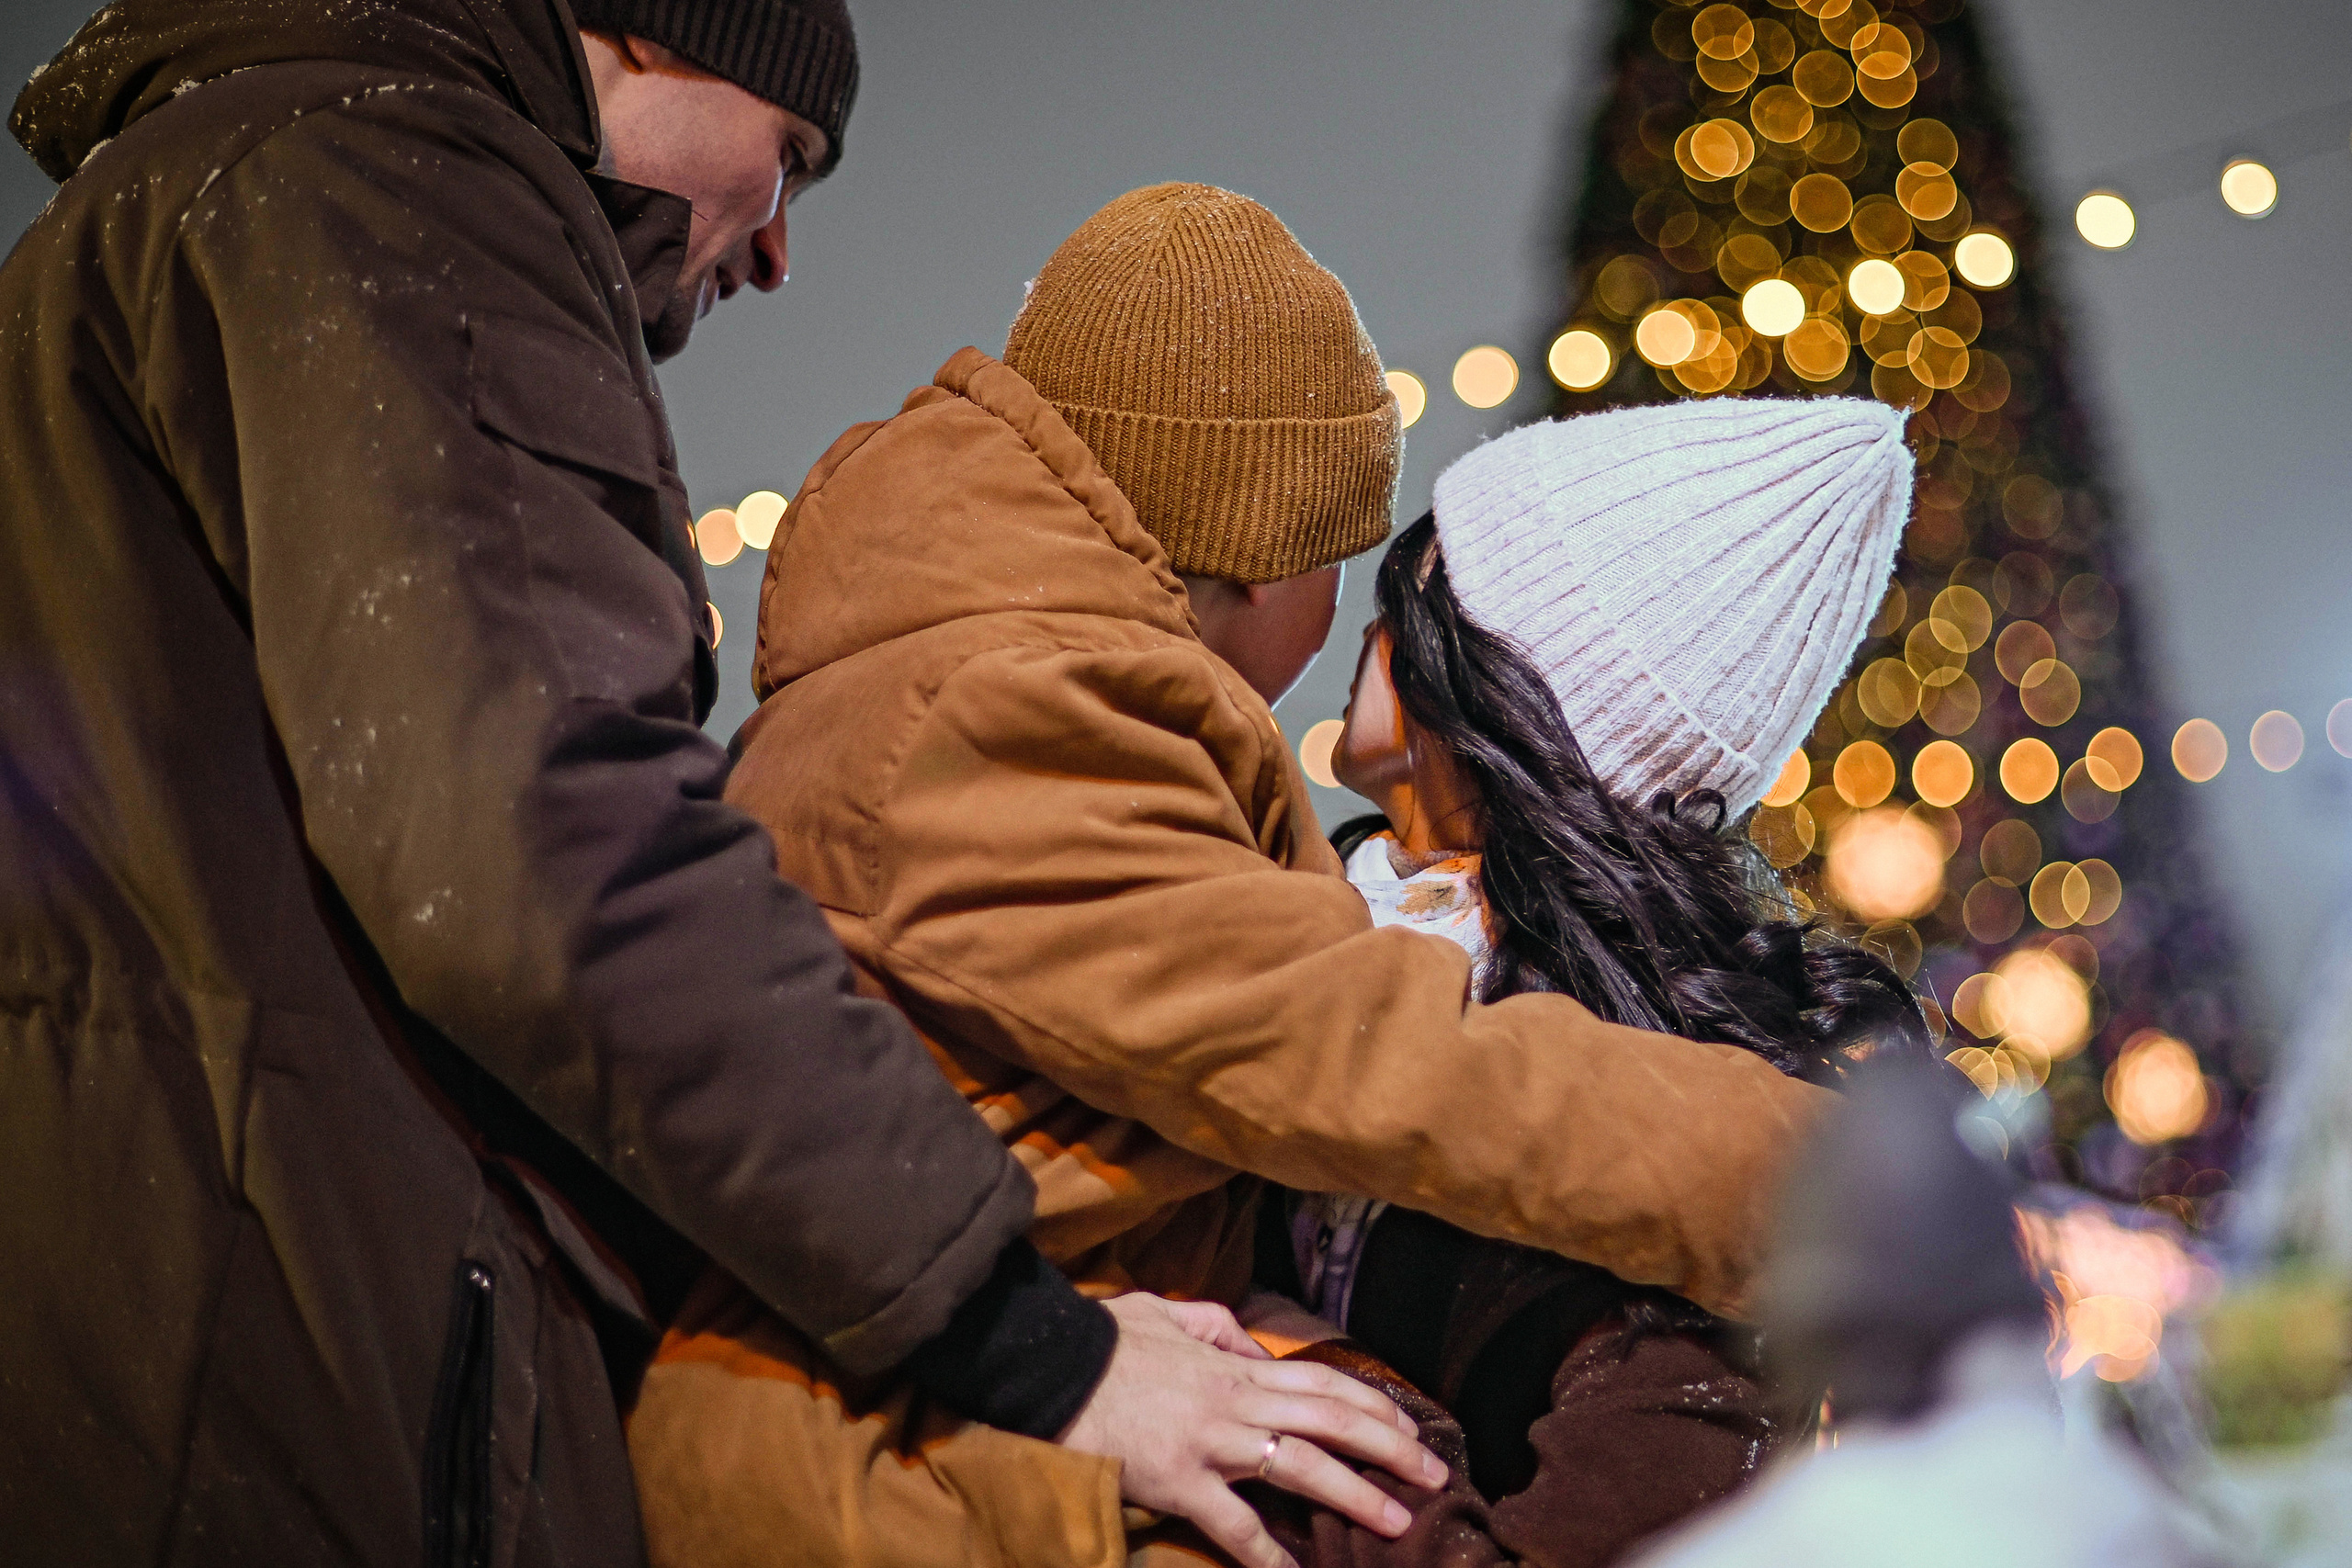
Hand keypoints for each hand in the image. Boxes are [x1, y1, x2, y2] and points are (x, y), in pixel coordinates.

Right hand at [1058, 1293, 1447, 1567]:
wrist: (1051, 1366)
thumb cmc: (1106, 1341)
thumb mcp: (1168, 1313)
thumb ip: (1218, 1328)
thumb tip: (1254, 1348)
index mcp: (1236, 1367)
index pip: (1324, 1383)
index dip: (1374, 1404)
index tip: (1410, 1426)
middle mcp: (1236, 1402)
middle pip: (1333, 1422)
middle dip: (1392, 1448)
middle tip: (1434, 1475)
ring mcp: (1212, 1443)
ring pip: (1304, 1467)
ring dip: (1358, 1496)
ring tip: (1400, 1522)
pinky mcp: (1181, 1482)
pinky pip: (1235, 1525)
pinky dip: (1268, 1555)